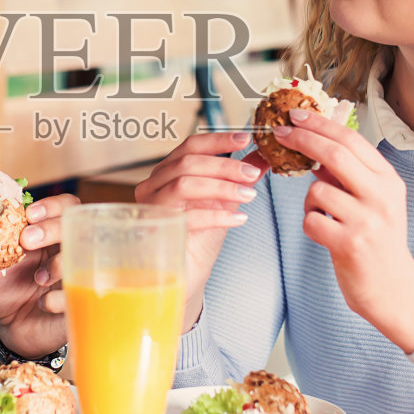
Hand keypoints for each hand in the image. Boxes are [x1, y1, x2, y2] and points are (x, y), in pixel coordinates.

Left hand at [0, 193, 77, 359]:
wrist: (11, 325)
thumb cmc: (5, 288)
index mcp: (50, 233)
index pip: (64, 207)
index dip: (51, 206)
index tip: (29, 215)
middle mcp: (70, 249)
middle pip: (78, 225)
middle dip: (52, 229)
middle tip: (27, 240)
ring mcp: (80, 274)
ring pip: (85, 256)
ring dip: (59, 263)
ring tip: (38, 279)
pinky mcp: (82, 300)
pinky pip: (81, 294)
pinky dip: (59, 298)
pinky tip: (43, 304)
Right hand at [134, 130, 263, 330]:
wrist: (186, 275)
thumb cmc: (200, 237)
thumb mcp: (224, 201)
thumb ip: (238, 178)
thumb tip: (263, 155)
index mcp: (167, 172)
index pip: (190, 145)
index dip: (218, 139)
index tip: (247, 138)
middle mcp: (152, 185)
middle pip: (187, 162)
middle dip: (225, 165)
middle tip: (253, 174)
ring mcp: (150, 208)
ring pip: (184, 183)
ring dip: (222, 186)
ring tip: (249, 195)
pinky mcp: (157, 231)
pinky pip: (187, 216)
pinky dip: (217, 214)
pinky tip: (239, 218)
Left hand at [273, 107, 413, 352]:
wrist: (393, 290)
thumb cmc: (378, 243)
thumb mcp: (373, 202)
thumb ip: (348, 175)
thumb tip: (313, 143)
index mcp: (388, 181)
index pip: (351, 140)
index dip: (320, 124)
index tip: (296, 115)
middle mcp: (381, 197)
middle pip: (335, 154)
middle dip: (302, 139)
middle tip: (279, 133)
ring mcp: (367, 221)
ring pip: (317, 191)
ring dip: (310, 201)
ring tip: (325, 216)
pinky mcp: (349, 244)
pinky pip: (312, 220)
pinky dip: (311, 224)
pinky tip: (326, 234)